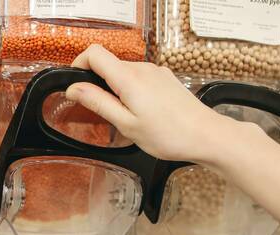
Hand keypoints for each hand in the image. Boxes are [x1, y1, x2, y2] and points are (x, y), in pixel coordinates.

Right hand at [65, 44, 255, 163]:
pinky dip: (132, 92)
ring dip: (116, 90)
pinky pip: (139, 79)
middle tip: (102, 113)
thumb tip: (73, 89)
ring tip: (126, 117)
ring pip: (124, 73)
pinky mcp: (165, 78)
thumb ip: (98, 103)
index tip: (75, 85)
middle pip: (109, 64)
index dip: (79, 65)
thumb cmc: (168, 135)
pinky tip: (142, 114)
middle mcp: (143, 69)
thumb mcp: (126, 124)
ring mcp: (156, 72)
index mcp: (129, 78)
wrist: (205, 135)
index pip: (94, 54)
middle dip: (98, 84)